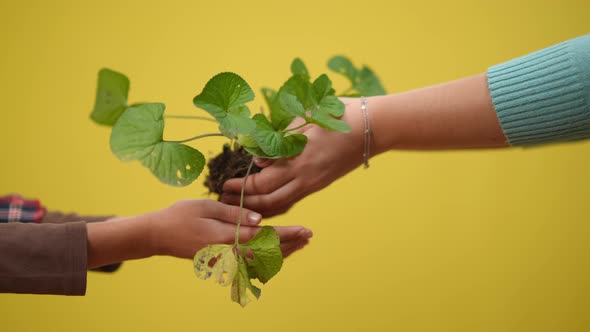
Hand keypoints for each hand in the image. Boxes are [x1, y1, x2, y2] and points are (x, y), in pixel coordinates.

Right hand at [147, 200, 311, 257]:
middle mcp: (229, 252)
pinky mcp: (221, 261)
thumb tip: (260, 220)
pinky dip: (265, 259)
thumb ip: (234, 214)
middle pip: (267, 253)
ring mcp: (225, 259)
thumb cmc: (180, 215)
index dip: (286, 233)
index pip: (264, 237)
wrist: (157, 235)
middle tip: (308, 237)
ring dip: (281, 253)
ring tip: (299, 244)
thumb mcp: (206, 206)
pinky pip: (249, 263)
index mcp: (227, 236)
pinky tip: (275, 253)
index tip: (304, 229)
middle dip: (290, 244)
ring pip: (260, 261)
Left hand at [221, 98, 366, 216]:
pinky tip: (265, 206)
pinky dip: (276, 205)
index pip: (262, 182)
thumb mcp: (304, 120)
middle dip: (244, 202)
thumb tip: (259, 159)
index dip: (241, 186)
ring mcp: (314, 183)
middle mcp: (305, 177)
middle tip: (225, 199)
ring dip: (259, 208)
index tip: (224, 184)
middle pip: (268, 199)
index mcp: (299, 159)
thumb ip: (279, 139)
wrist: (372, 127)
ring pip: (281, 205)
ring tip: (240, 207)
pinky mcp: (320, 184)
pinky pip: (293, 200)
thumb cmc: (337, 115)